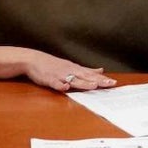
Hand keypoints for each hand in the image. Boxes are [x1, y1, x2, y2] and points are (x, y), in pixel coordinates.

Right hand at [0, 46, 115, 92]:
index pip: (91, 74)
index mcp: (75, 68)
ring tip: (93, 86)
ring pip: (73, 79)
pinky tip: (65, 88)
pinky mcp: (48, 79)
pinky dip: (60, 85)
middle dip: (98, 81)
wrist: (33, 59)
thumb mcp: (72, 66)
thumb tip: (100, 70)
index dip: (102, 79)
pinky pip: (55, 83)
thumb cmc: (53, 64)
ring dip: (83, 83)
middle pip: (86, 77)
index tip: (114, 83)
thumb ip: (86, 70)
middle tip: (110, 84)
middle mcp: (69, 71)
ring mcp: (59, 74)